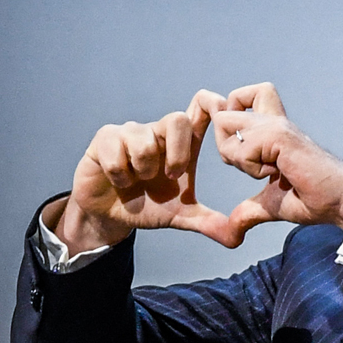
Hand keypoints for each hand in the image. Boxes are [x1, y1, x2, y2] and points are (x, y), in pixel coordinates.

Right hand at [54, 90, 242, 249]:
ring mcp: (130, 132)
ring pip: (145, 141)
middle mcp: (158, 132)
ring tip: (138, 180)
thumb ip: (210, 222)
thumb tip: (237, 238)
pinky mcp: (105, 138)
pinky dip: (121, 175)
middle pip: (178, 119)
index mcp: (182, 144)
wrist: (112, 216)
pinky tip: (119, 181)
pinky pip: (116, 152)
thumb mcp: (182, 216)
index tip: (222, 112)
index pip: (200, 109)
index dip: (212, 104)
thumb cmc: (149, 206)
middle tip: (171, 176)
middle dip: (177, 154)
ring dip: (143, 170)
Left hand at [212, 83, 342, 232]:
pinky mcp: (278, 134)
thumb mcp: (271, 204)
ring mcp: (274, 124)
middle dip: (225, 145)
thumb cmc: (317, 199)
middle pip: (220, 113)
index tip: (246, 156)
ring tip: (271, 170)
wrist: (340, 200)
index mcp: (270, 131)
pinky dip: (253, 169)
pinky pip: (240, 148)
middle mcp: (271, 121)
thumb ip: (249, 210)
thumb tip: (233, 230)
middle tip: (256, 166)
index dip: (226, 128)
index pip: (234, 103)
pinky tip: (279, 173)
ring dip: (240, 158)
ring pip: (223, 125)